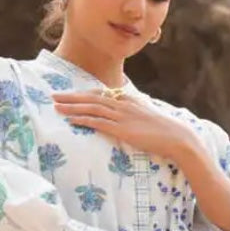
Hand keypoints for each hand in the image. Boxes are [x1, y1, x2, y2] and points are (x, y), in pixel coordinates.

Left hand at [52, 91, 195, 163]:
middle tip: (53, 95)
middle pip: (91, 97)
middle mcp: (123, 104)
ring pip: (91, 108)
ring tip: (56, 106)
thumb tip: (123, 118)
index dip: (83, 94)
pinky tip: (70, 119)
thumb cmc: (163, 130)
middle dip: (71, 96)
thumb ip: (132, 114)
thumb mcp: (145, 117)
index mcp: (128, 100)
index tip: (70, 94)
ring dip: (72, 106)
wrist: (176, 137)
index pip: (101, 93)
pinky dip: (82, 119)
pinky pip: (98, 122)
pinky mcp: (122, 129)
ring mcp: (122, 116)